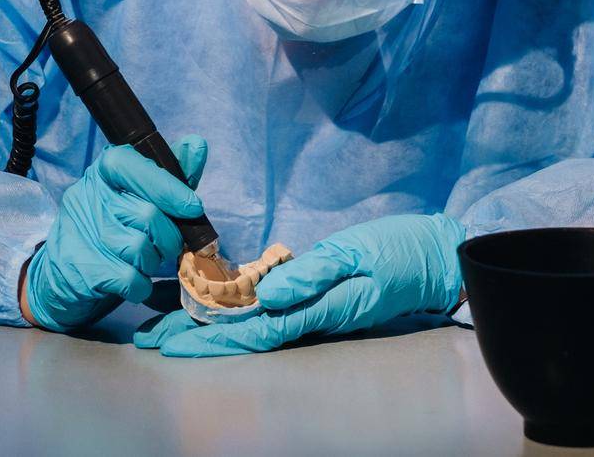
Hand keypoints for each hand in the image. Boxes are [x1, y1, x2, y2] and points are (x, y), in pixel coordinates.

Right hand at [23, 136, 207, 330]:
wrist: (60, 276)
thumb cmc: (110, 230)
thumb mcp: (136, 197)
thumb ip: (168, 175)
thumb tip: (197, 144)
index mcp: (103, 172)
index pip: (131, 165)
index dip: (166, 186)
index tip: (193, 207)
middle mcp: (88, 196)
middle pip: (147, 214)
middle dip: (169, 237)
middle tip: (166, 246)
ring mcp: (82, 233)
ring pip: (141, 249)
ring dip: (153, 263)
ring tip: (145, 262)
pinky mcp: (82, 268)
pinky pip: (130, 278)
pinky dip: (141, 286)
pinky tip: (134, 282)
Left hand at [134, 213, 462, 356]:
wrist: (440, 258)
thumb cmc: (403, 252)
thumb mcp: (359, 254)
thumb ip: (314, 274)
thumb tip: (267, 294)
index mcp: (319, 310)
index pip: (252, 331)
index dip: (209, 338)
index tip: (171, 342)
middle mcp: (313, 318)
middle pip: (245, 335)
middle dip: (198, 340)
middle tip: (153, 343)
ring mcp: (317, 311)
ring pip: (255, 326)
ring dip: (213, 329)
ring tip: (172, 330)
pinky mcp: (322, 299)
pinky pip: (274, 313)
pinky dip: (240, 314)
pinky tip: (219, 312)